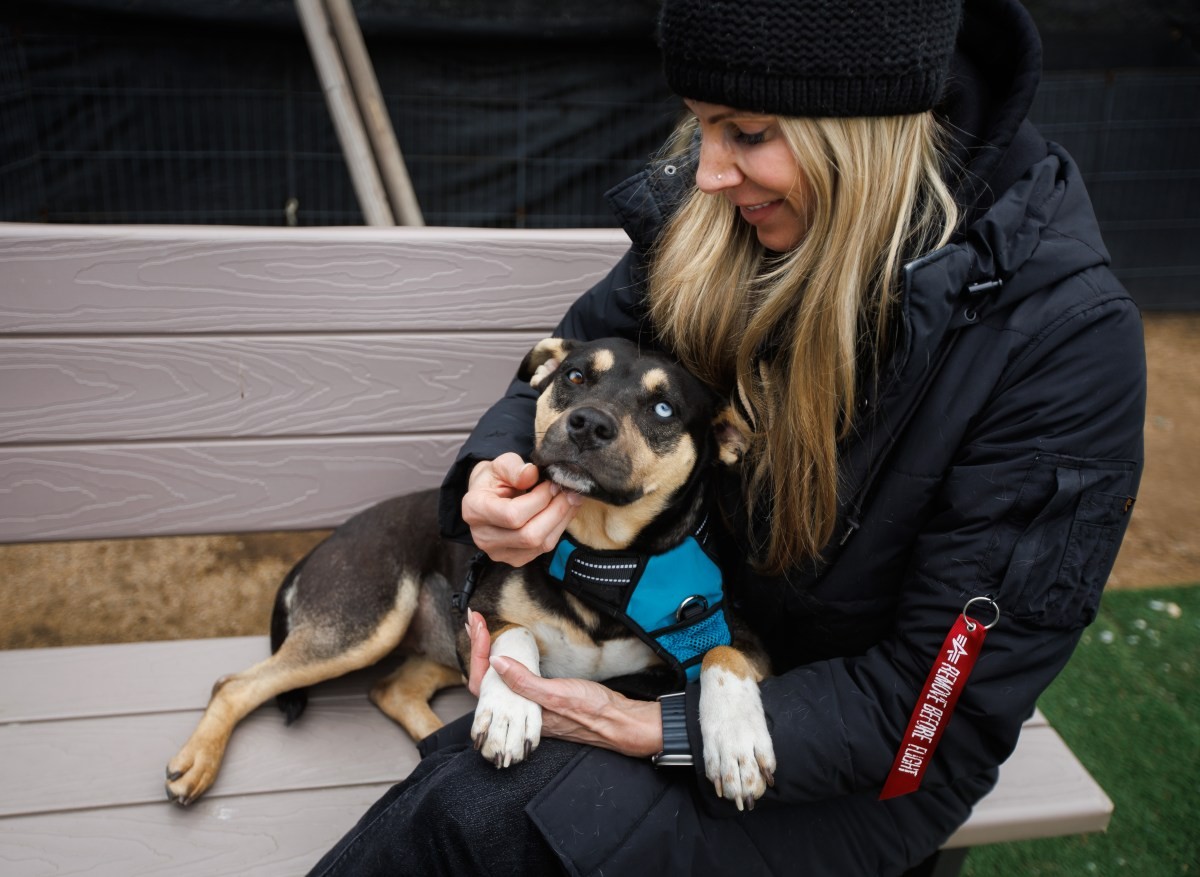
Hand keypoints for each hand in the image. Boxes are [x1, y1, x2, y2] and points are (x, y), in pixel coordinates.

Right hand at [461, 453, 580, 566]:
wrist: (488, 496)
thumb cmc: (494, 478)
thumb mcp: (500, 464)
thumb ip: (513, 467)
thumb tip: (530, 474)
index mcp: (474, 510)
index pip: (512, 515)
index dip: (539, 499)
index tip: (552, 483)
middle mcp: (483, 537)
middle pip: (529, 535)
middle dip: (556, 511)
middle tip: (568, 492)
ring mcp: (499, 552)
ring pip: (540, 544)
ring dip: (562, 520)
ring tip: (570, 499)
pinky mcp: (515, 559)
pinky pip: (544, 549)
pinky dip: (559, 529)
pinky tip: (563, 512)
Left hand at [464, 611, 662, 758]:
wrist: (619, 721)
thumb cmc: (592, 711)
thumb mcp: (556, 694)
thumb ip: (524, 682)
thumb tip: (496, 662)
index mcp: (518, 712)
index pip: (482, 683)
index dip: (477, 652)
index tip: (478, 625)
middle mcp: (519, 711)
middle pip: (485, 678)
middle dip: (478, 646)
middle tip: (474, 620)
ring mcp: (530, 704)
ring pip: (498, 678)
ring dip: (488, 650)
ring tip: (480, 629)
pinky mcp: (541, 697)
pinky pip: (514, 677)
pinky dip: (505, 658)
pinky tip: (507, 647)